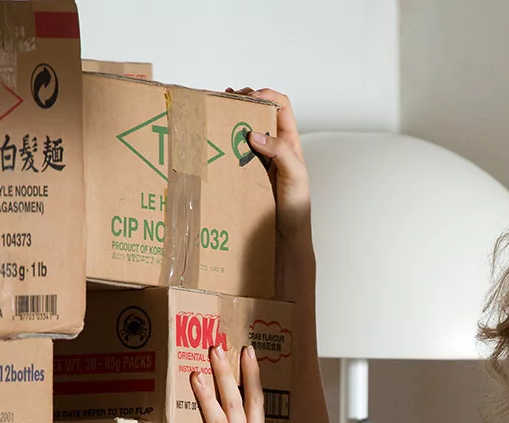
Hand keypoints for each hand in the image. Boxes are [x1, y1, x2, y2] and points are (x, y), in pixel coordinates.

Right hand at [229, 86, 312, 284]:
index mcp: (290, 144)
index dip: (265, 95)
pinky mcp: (245, 175)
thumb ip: (280, 152)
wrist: (286, 241)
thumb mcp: (296, 177)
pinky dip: (222, 143)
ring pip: (243, 131)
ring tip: (212, 114)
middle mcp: (274, 148)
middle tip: (221, 100)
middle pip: (258, 113)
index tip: (246, 98)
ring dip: (229, 120)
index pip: (281, 106)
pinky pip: (233, 153)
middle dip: (241, 102)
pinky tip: (211, 142)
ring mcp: (258, 161)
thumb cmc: (296, 211)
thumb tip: (255, 133)